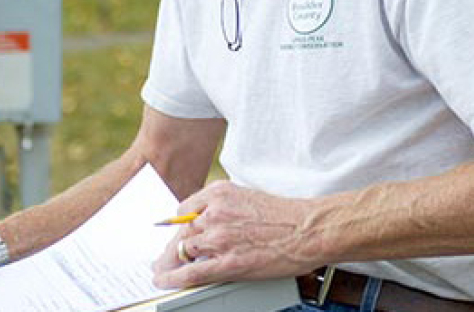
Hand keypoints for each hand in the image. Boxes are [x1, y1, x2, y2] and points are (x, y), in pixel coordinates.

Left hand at [152, 181, 322, 288]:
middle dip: (172, 247)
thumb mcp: (248, 197)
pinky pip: (191, 273)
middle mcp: (215, 212)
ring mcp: (220, 238)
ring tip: (163, 271)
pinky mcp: (228, 262)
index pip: (184, 210)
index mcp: (220, 193)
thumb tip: (209, 223)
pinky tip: (164, 281)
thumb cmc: (287, 216)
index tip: (176, 235)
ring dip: (170, 263)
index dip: (178, 227)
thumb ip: (225, 208)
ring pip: (182, 251)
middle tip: (166, 258)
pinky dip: (172, 279)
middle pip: (181, 232)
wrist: (309, 230)